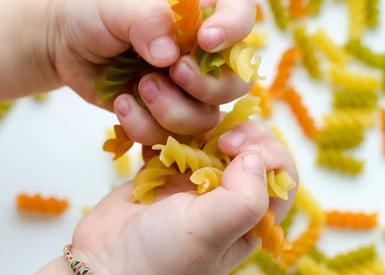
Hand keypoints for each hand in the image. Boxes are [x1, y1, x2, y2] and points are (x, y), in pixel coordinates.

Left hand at [46, 0, 256, 142]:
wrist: (63, 41)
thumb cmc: (95, 10)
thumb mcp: (117, 2)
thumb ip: (147, 18)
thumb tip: (170, 55)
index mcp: (201, 12)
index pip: (241, 11)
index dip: (235, 27)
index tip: (205, 40)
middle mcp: (202, 53)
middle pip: (238, 80)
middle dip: (207, 86)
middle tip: (172, 72)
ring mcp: (186, 89)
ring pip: (207, 117)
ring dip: (174, 110)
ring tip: (139, 88)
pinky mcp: (165, 116)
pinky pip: (173, 137)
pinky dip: (146, 127)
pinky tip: (122, 104)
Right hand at [70, 121, 297, 274]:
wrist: (102, 264)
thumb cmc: (159, 260)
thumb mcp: (210, 234)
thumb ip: (243, 199)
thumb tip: (256, 157)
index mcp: (252, 218)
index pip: (282, 174)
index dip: (268, 152)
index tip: (235, 149)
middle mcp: (230, 196)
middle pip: (253, 147)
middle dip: (239, 132)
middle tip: (217, 137)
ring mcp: (199, 180)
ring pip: (217, 135)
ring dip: (204, 124)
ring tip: (185, 129)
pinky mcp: (169, 169)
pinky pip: (180, 136)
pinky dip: (171, 127)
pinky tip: (159, 133)